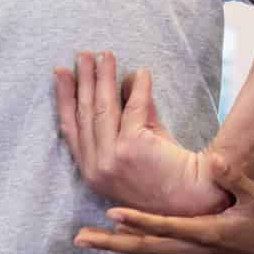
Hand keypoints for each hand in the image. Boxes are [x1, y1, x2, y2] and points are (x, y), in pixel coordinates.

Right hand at [53, 50, 226, 216]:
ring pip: (103, 107)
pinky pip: (134, 107)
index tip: (60, 73)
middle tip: (83, 54)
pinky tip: (141, 72)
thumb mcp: (138, 144)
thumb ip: (129, 115)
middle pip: (85, 113)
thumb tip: (126, 78)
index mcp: (91, 171)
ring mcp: (112, 158)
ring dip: (103, 77)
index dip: (64, 98)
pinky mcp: (132, 147)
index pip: (71, 128)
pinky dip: (138, 86)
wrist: (193, 199)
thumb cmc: (166, 173)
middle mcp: (96, 167)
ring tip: (104, 55)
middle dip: (83, 80)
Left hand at [73, 156, 253, 253]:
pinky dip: (130, 243)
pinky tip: (115, 237)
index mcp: (206, 233)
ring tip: (85, 239)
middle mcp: (192, 247)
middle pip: (144, 247)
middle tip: (79, 239)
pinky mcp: (189, 250)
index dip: (138, 221)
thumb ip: (235, 179)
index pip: (165, 227)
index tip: (111, 213)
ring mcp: (189, 252)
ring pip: (145, 250)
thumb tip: (215, 160)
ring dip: (114, 245)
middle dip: (110, 244)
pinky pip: (153, 248)